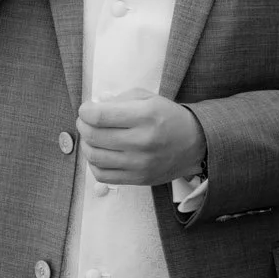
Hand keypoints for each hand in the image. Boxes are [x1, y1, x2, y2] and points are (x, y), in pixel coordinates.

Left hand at [76, 89, 205, 186]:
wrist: (195, 144)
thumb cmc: (168, 118)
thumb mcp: (148, 98)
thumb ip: (119, 99)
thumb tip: (92, 108)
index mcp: (145, 116)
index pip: (99, 116)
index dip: (85, 111)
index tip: (86, 109)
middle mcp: (142, 141)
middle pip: (93, 136)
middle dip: (83, 126)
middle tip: (85, 121)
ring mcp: (140, 163)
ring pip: (94, 156)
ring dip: (85, 144)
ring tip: (91, 137)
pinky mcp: (138, 179)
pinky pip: (102, 175)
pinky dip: (93, 164)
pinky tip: (99, 154)